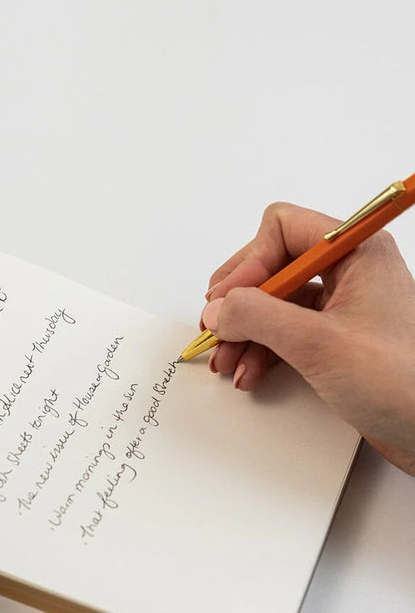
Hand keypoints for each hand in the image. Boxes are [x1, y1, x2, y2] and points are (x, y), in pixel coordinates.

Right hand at [201, 202, 414, 475]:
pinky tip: (249, 372)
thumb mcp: (317, 344)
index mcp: (356, 252)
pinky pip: (286, 332)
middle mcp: (350, 272)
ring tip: (226, 360)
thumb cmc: (400, 384)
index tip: (227, 301)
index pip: (283, 229)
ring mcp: (343, 307)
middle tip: (216, 327)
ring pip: (275, 303)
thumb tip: (217, 308)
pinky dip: (262, 350)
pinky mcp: (338, 341)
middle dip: (240, 301)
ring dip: (245, 331)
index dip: (249, 263)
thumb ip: (258, 316)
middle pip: (273, 266)